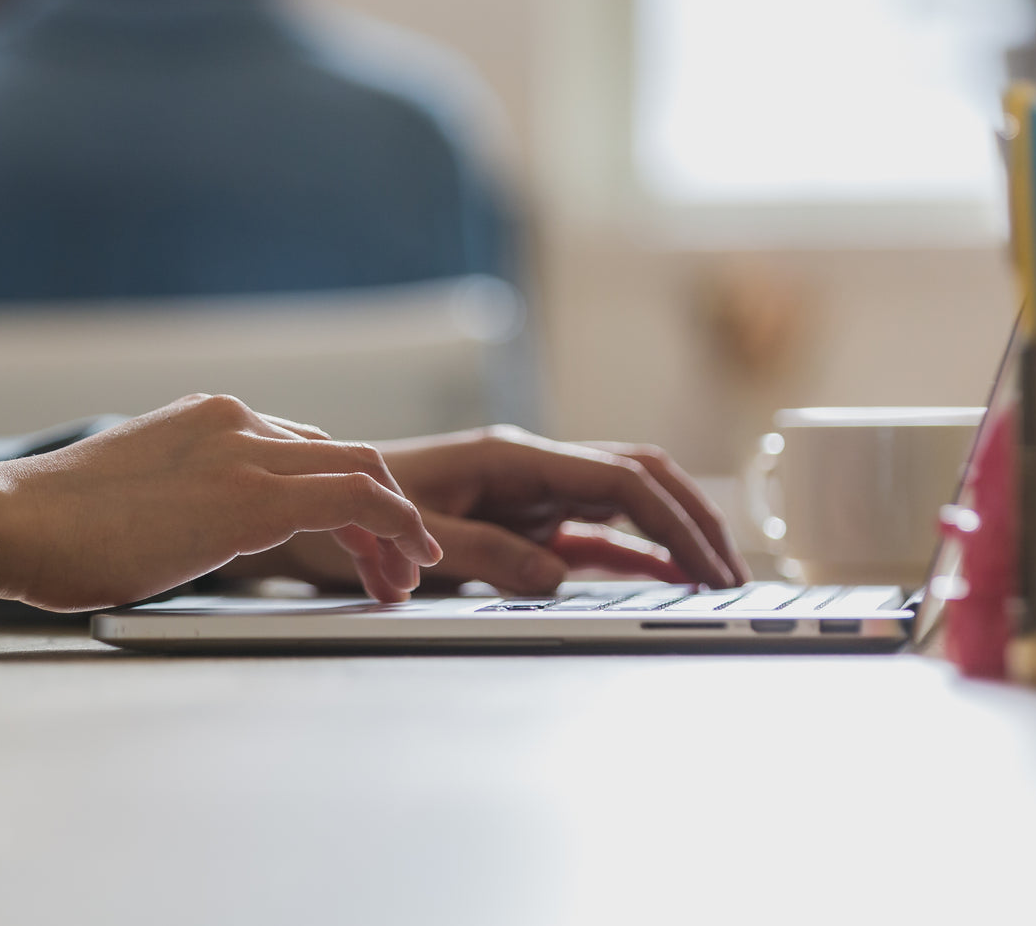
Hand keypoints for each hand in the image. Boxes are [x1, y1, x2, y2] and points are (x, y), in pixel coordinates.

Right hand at [0, 394, 442, 610]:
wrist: (15, 522)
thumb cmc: (58, 528)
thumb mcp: (139, 496)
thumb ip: (189, 499)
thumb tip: (204, 534)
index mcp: (208, 420)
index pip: (301, 449)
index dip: (341, 498)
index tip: (356, 546)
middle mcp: (235, 422)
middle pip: (340, 455)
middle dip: (381, 511)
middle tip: (397, 568)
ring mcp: (246, 452)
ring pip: (363, 470)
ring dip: (397, 526)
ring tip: (408, 580)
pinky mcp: (252, 498)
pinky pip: (355, 497)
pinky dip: (395, 526)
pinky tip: (408, 564)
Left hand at [231, 426, 749, 595]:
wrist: (307, 507)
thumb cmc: (350, 514)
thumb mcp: (415, 537)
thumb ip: (487, 555)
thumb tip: (557, 579)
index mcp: (511, 455)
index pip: (616, 479)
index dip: (671, 518)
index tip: (706, 561)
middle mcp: (529, 465)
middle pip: (636, 477)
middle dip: (690, 518)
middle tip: (729, 572)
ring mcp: (528, 492)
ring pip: (623, 501)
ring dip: (669, 534)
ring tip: (712, 579)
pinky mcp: (520, 519)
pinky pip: (590, 531)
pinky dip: (632, 551)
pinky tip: (663, 577)